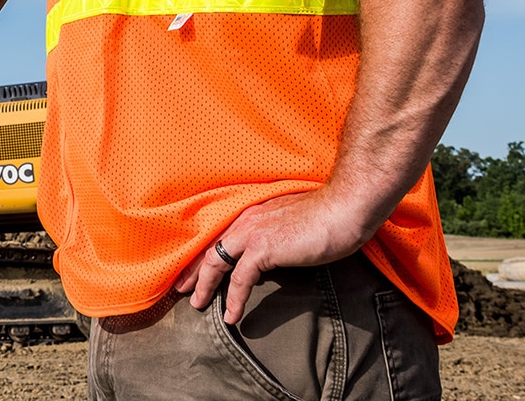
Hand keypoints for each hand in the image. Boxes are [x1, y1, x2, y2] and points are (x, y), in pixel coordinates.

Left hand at [174, 190, 376, 322]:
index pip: (219, 236)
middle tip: (181, 289)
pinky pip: (241, 279)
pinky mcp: (263, 248)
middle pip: (210, 248)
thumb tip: (273, 253)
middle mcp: (246, 221)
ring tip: (198, 305)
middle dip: (193, 271)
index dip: (203, 255)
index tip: (192, 271)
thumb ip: (276, 236)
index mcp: (252, 214)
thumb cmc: (326, 217)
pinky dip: (235, 299)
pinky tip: (232, 316)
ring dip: (205, 286)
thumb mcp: (291, 225)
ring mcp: (252, 233)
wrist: (343, 208)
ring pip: (216, 262)